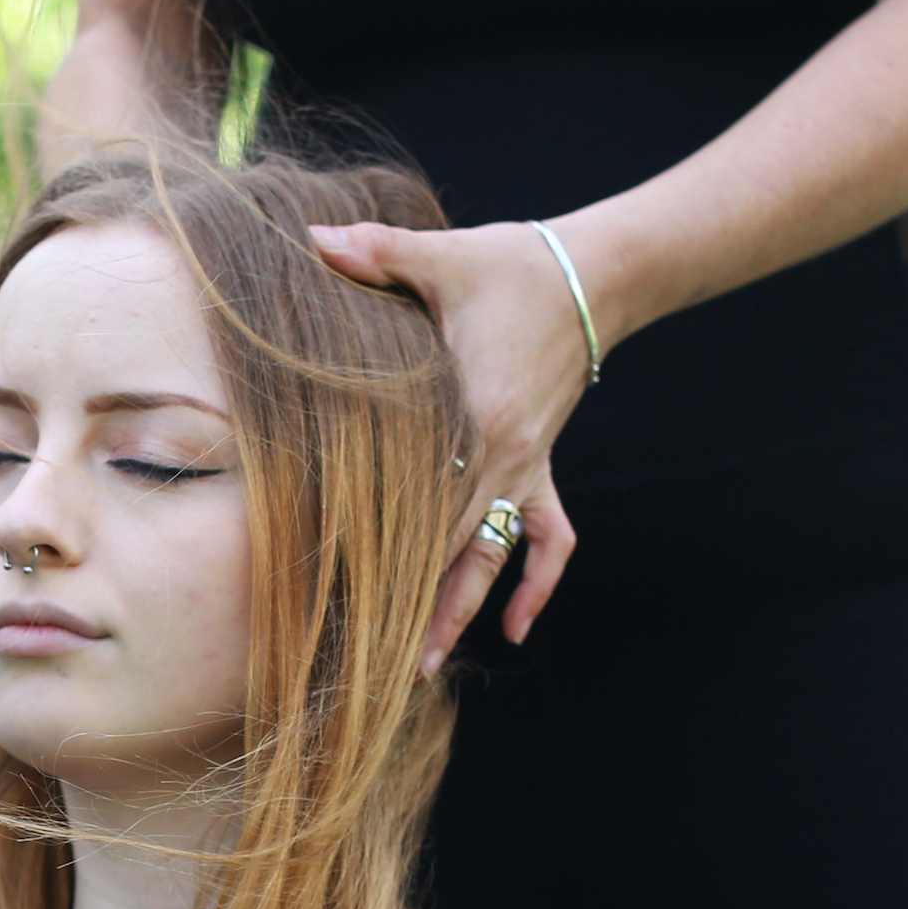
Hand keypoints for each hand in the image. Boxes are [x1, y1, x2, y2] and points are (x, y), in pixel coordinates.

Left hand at [307, 217, 598, 672]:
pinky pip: (550, 539)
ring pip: (490, 554)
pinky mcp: (540, 467)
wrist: (595, 277)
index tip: (337, 583)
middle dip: (410, 603)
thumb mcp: (445, 254)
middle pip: (450, 542)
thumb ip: (377, 252)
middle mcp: (502, 453)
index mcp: (473, 410)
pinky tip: (516, 629)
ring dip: (460, 612)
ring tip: (421, 669)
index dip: (380, 540)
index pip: (420, 491)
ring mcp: (525, 467)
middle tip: (366, 662)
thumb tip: (312, 239)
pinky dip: (537, 585)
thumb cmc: (513, 266)